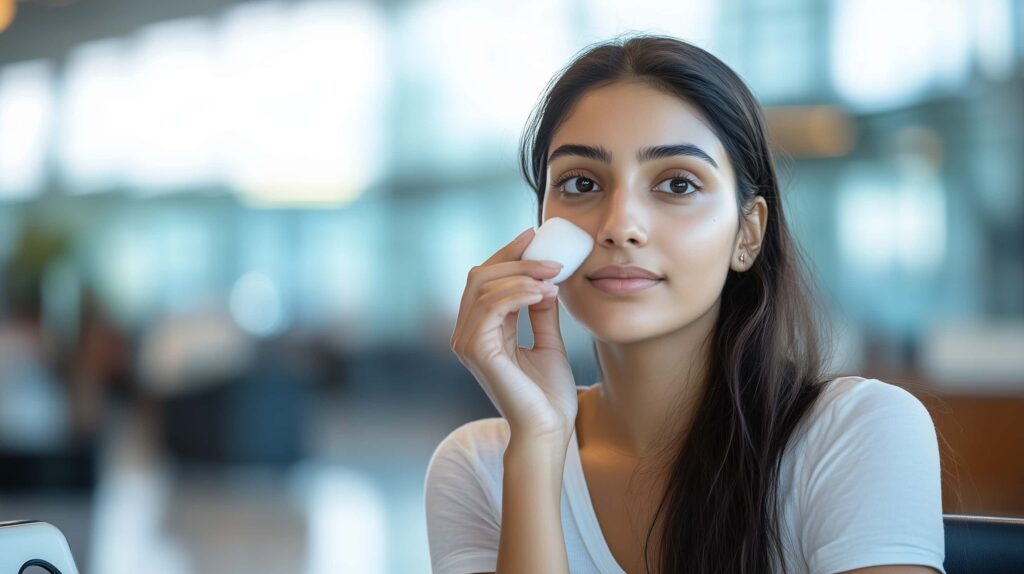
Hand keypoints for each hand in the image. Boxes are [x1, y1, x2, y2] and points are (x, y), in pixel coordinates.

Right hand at [450, 228, 578, 444]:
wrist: (549, 429)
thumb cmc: (548, 394)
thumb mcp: (548, 340)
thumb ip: (541, 310)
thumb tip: (545, 278)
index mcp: (481, 331)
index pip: (485, 280)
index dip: (507, 254)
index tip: (533, 235)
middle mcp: (466, 334)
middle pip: (479, 276)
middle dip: (516, 260)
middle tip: (553, 260)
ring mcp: (466, 343)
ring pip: (483, 286)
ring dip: (522, 275)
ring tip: (553, 279)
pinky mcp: (476, 351)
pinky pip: (491, 306)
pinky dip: (518, 293)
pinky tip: (543, 293)